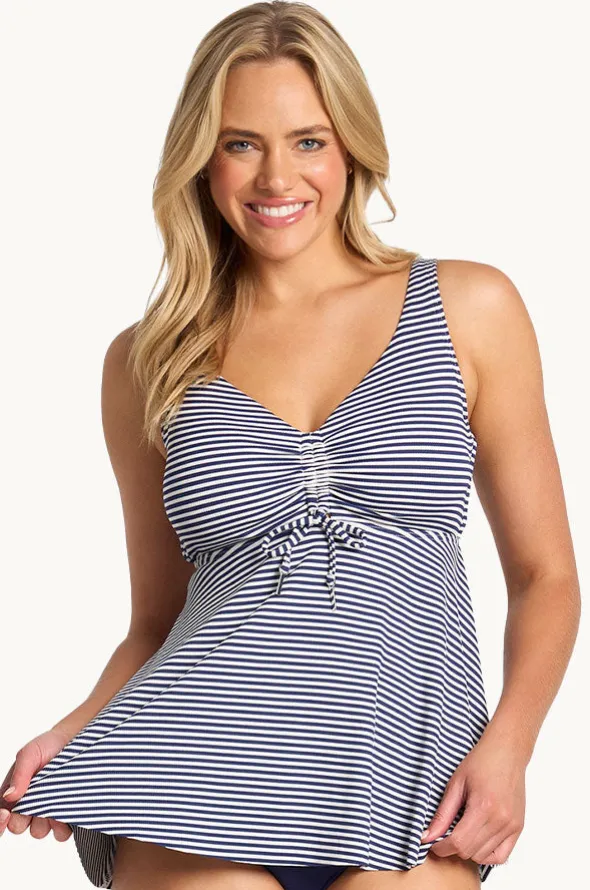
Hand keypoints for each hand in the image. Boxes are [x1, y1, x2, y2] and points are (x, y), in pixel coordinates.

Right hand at [0, 727, 73, 840]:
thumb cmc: (48, 746)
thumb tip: (9, 796)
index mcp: (13, 795)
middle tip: (37, 800)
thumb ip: (19, 774)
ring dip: (45, 820)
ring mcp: (46, 813)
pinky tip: (66, 810)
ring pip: (38, 831)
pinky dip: (62, 826)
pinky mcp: (65, 817)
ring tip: (55, 800)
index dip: (0, 822)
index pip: (0, 817)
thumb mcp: (30, 754)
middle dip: (25, 817)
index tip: (8, 814)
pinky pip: (60, 834)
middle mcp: (27, 806)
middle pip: (17, 827)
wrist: (76, 741)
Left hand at [420, 732, 526, 867]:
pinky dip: (487, 854)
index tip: (432, 843)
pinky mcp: (518, 828)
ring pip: (484, 856)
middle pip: (470, 852)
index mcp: (483, 807)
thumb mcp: (456, 784)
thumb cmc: (482, 762)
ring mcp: (512, 826)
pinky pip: (501, 856)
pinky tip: (477, 841)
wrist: (507, 752)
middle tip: (443, 837)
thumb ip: (443, 813)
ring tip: (461, 833)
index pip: (459, 842)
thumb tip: (428, 836)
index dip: (441, 847)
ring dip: (468, 850)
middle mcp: (501, 820)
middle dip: (452, 849)